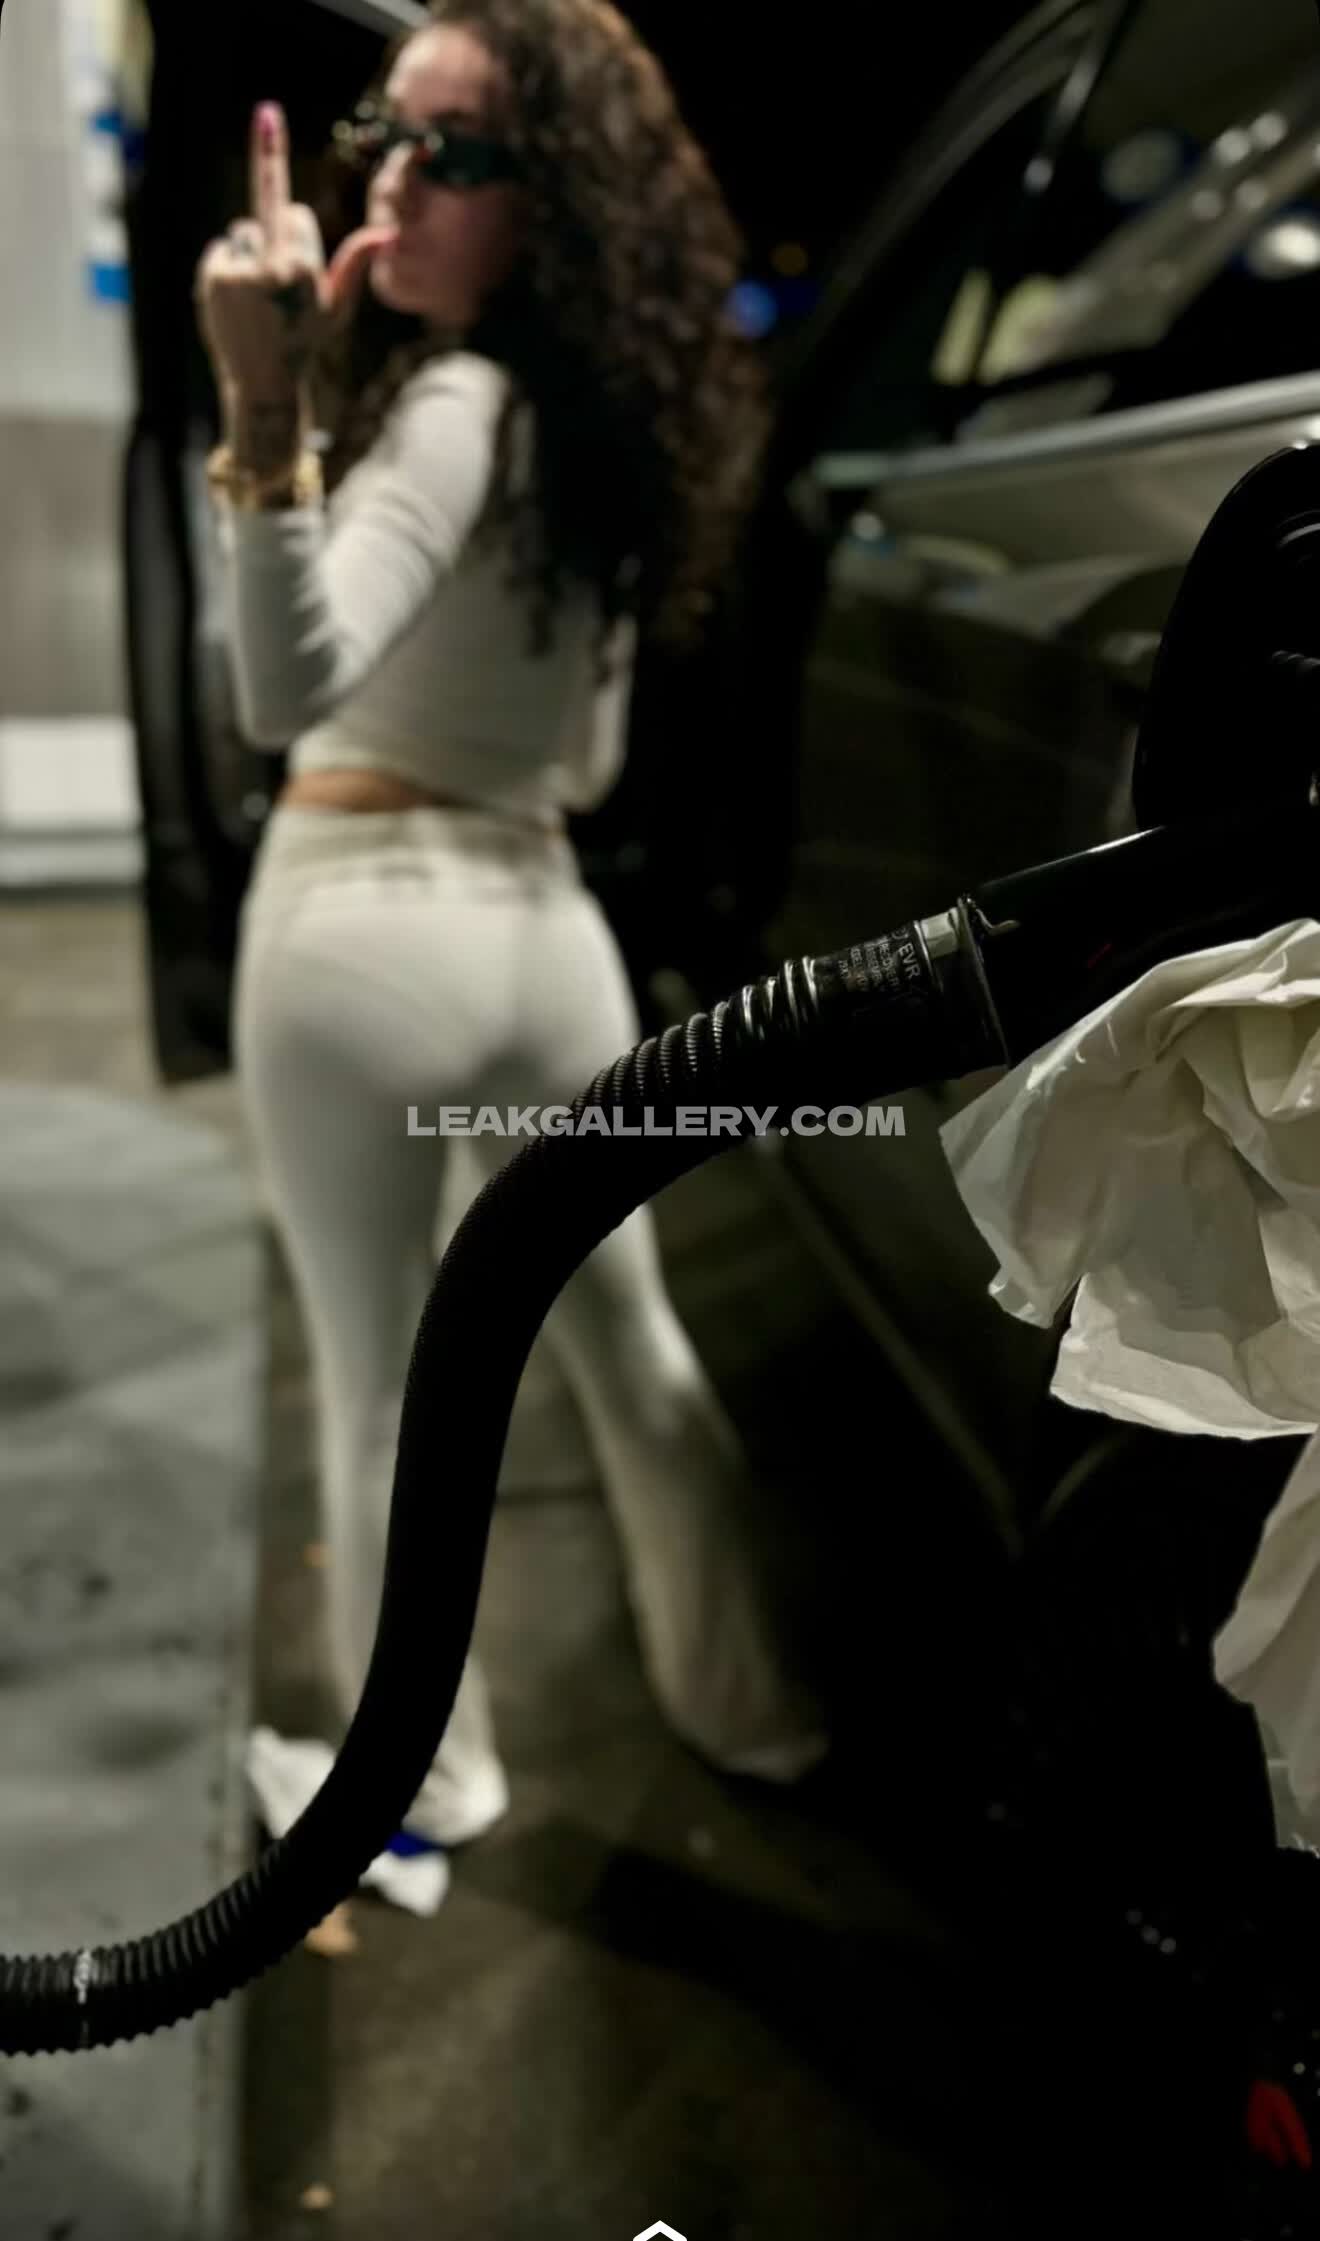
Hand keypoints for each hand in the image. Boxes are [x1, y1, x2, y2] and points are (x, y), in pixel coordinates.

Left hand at [195, 102, 395, 469]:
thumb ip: (356, 263)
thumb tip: (386, 232)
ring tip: (255, 300)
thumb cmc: (304, 342)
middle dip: (272, 237)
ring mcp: (241, 270)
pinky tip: (237, 302)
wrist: (262, 381)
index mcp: (306, 268)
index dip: (297, 231)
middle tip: (274, 287)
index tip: (290, 230)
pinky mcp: (215, 276)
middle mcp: (274, 266)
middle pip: (267, 211)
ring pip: (243, 232)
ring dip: (248, 255)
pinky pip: (221, 249)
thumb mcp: (337, 306)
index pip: (295, 211)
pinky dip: (226, 268)